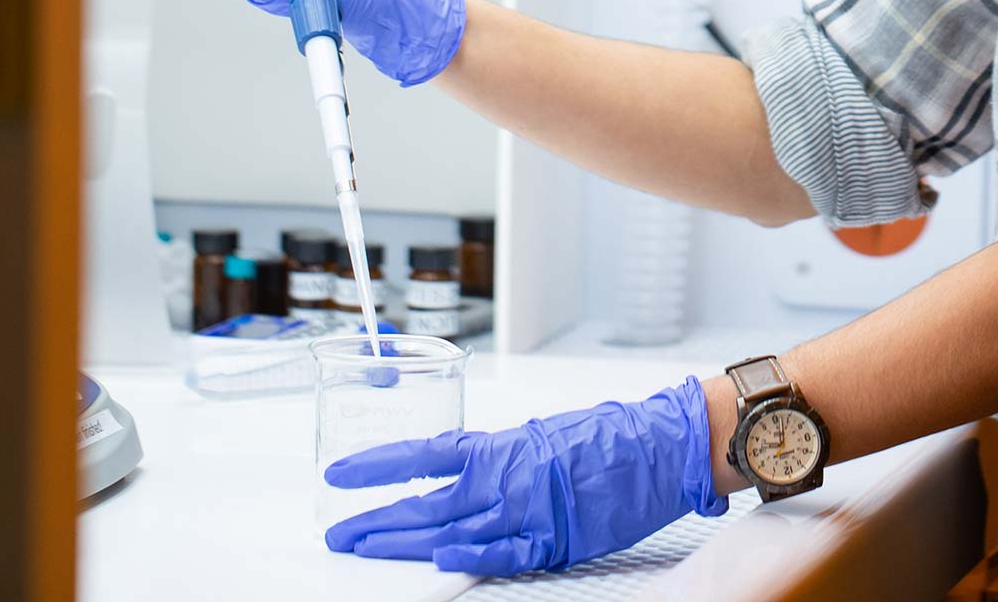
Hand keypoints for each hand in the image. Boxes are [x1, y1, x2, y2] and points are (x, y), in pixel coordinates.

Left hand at [321, 375, 729, 574]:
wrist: (659, 448)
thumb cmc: (607, 437)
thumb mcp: (541, 437)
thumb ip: (500, 461)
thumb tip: (464, 477)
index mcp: (501, 447)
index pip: (423, 455)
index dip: (378, 466)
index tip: (338, 474)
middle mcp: (506, 479)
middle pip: (425, 505)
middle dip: (375, 521)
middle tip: (338, 534)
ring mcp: (526, 512)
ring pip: (449, 532)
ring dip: (402, 545)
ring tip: (363, 550)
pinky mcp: (551, 541)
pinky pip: (500, 554)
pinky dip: (469, 557)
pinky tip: (440, 559)